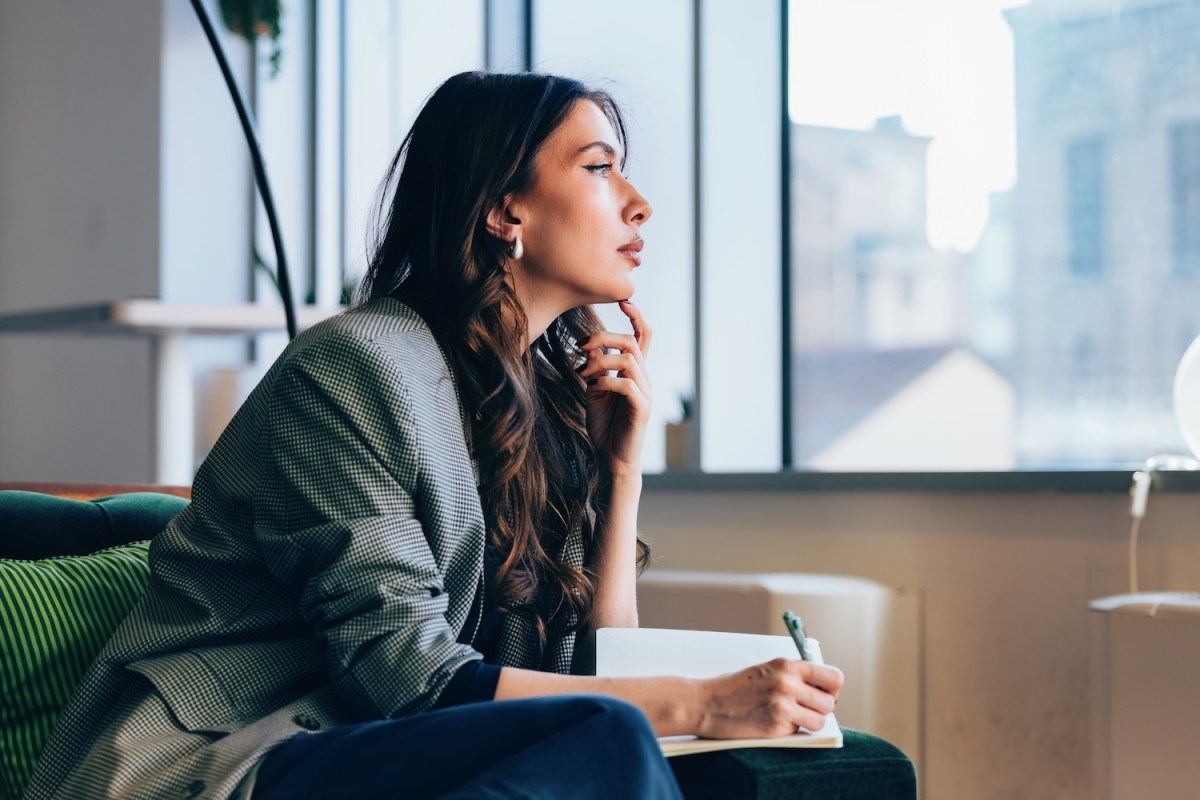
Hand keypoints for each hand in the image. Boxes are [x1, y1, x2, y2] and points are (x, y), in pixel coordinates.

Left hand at [577, 300, 652, 479]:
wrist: (612, 459)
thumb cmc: (604, 426)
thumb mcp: (595, 391)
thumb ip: (595, 370)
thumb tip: (589, 350)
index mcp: (635, 372)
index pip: (643, 337)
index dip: (636, 317)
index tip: (624, 301)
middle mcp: (644, 379)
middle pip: (632, 343)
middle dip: (604, 337)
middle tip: (580, 346)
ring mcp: (645, 393)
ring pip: (628, 360)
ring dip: (601, 360)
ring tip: (582, 373)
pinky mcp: (641, 409)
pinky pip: (626, 384)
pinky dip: (605, 380)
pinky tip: (592, 387)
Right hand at [695, 659, 843, 739]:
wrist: (706, 703)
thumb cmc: (735, 687)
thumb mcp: (766, 670)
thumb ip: (792, 675)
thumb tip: (821, 688)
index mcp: (787, 665)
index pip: (833, 677)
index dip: (832, 689)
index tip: (824, 693)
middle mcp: (788, 683)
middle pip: (829, 702)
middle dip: (820, 709)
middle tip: (805, 709)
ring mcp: (782, 706)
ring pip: (819, 721)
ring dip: (808, 723)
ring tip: (789, 718)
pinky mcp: (775, 726)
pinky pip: (799, 732)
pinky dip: (790, 731)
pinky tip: (772, 723)